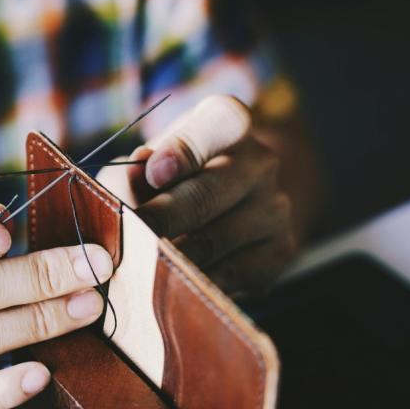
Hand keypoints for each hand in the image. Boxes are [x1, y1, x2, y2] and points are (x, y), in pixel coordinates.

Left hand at [98, 95, 294, 296]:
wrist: (223, 207)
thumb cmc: (168, 178)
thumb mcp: (143, 165)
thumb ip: (130, 173)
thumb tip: (130, 182)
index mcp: (228, 123)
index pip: (219, 123)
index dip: (183, 150)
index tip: (153, 173)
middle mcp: (260, 162)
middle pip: (208, 193)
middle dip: (164, 219)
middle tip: (133, 238)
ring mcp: (275, 208)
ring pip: (216, 241)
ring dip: (173, 257)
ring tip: (142, 266)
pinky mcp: (279, 252)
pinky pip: (231, 276)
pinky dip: (196, 284)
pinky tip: (172, 285)